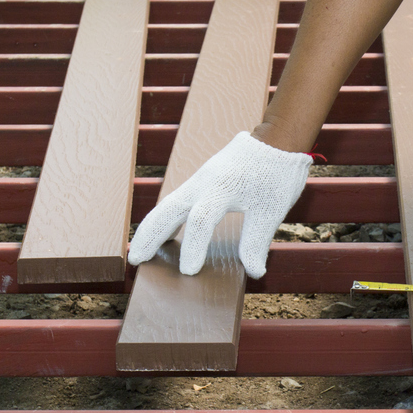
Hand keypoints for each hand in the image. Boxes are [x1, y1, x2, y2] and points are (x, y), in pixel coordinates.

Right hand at [127, 132, 312, 277]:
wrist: (276, 140)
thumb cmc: (277, 175)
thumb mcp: (272, 210)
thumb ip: (258, 241)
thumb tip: (255, 272)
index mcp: (223, 188)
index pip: (201, 220)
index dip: (193, 246)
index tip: (188, 272)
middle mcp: (205, 182)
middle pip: (169, 209)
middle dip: (151, 235)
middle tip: (136, 260)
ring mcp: (200, 180)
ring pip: (168, 204)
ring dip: (152, 227)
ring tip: (138, 252)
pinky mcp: (201, 181)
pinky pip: (177, 201)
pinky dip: (164, 218)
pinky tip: (163, 235)